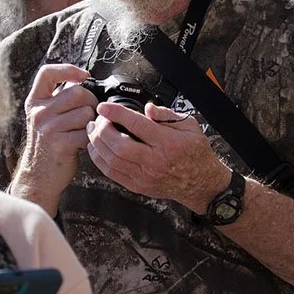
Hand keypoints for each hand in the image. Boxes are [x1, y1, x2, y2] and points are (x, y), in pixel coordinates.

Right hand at [11, 63, 96, 214]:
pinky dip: (90, 139)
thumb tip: (83, 81)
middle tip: (87, 117)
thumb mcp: (44, 117)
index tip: (83, 76)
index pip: (48, 73)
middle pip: (78, 92)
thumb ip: (58, 99)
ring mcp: (48, 128)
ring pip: (86, 112)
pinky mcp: (60, 144)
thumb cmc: (48, 145)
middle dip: (90, 103)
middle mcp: (39, 113)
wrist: (39, 177)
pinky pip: (88, 132)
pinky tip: (81, 144)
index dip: (68, 70)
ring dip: (91, 123)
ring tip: (81, 132)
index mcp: (35, 102)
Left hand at [86, 102, 230, 212]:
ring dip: (97, 144)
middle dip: (102, 130)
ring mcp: (144, 176)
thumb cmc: (195, 152)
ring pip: (112, 160)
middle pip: (119, 145)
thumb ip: (166, 114)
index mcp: (168, 143)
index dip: (117, 113)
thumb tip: (147, 108)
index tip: (104, 107)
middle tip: (98, 119)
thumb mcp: (189, 125)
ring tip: (92, 130)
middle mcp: (155, 161)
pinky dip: (99, 160)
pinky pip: (112, 173)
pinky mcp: (138, 186)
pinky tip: (96, 148)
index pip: (137, 125)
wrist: (201, 183)